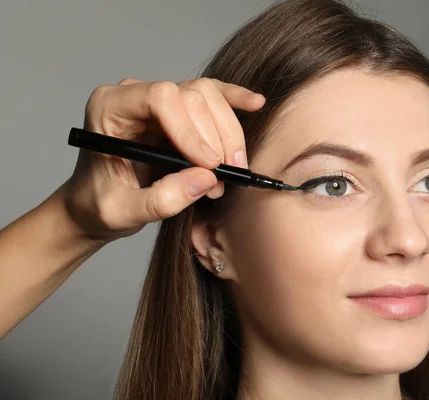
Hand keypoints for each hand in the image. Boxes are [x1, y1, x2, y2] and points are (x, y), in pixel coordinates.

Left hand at [63, 77, 264, 240]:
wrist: (96, 203)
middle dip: (215, 137)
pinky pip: (212, 96)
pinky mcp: (180, 110)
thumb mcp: (122, 212)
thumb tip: (206, 179)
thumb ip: (160, 199)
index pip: (160, 98)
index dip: (190, 129)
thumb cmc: (100, 204)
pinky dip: (234, 100)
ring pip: (208, 96)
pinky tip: (255, 103)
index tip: (207, 165)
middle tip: (225, 176)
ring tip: (231, 169)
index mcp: (109, 108)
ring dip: (228, 132)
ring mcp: (160, 98)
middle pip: (190, 95)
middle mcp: (135, 94)